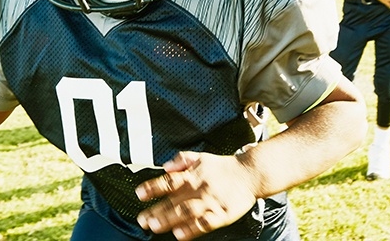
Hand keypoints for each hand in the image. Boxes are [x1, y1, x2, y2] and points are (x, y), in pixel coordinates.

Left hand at [135, 151, 256, 239]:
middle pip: (174, 200)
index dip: (152, 188)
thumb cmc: (222, 167)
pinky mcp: (222, 215)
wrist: (250, 174)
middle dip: (156, 210)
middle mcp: (199, 189)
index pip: (168, 181)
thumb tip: (165, 166)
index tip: (139, 194)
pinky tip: (180, 235)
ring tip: (154, 226)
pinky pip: (205, 224)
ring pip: (186, 212)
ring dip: (169, 220)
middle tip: (141, 219)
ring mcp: (210, 203)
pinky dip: (192, 230)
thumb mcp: (200, 156)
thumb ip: (181, 160)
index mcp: (192, 175)